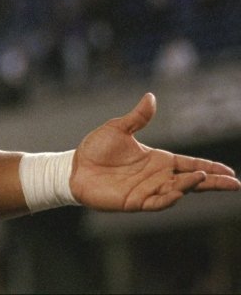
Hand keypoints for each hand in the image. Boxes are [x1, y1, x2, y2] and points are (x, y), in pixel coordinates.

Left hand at [71, 92, 239, 210]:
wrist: (73, 166)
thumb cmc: (96, 149)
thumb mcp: (118, 129)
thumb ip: (138, 117)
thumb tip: (151, 96)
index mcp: (158, 160)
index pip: (190, 164)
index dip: (210, 168)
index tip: (230, 172)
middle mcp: (157, 176)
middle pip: (191, 181)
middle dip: (212, 182)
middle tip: (234, 184)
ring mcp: (148, 190)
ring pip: (177, 190)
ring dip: (190, 185)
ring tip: (202, 177)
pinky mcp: (135, 201)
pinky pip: (157, 202)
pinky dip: (169, 198)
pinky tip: (179, 191)